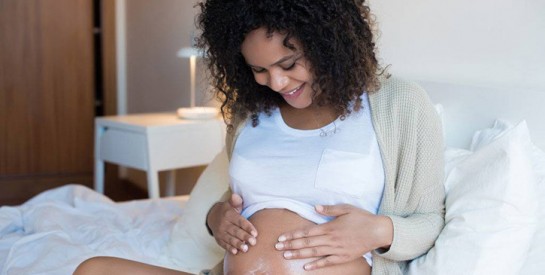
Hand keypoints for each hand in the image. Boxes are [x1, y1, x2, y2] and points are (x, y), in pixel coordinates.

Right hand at [207, 193, 257, 254]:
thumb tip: (236, 196)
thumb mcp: (230, 203)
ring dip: (238, 244)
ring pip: (230, 239)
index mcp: (229, 215)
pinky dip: (229, 248)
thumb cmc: (227, 210)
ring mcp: (220, 232)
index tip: (255, 233)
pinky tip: (235, 252)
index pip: (240, 221)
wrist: (212, 216)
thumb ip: (235, 201)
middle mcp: (224, 224)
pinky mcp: (218, 239)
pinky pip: (224, 244)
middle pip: (236, 231)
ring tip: (246, 249)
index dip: (248, 227)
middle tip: (253, 242)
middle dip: (245, 237)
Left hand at [274, 204, 392, 270]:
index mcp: (330, 227)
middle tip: (277, 248)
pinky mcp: (343, 257)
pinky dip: (317, 265)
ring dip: (299, 254)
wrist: (378, 231)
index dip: (293, 235)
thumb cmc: (362, 218)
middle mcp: (331, 239)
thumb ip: (330, 209)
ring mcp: (337, 249)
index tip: (281, 238)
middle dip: (291, 245)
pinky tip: (306, 267)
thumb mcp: (346, 208)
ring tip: (286, 255)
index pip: (307, 232)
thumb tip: (316, 207)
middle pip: (307, 243)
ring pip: (314, 253)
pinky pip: (328, 262)